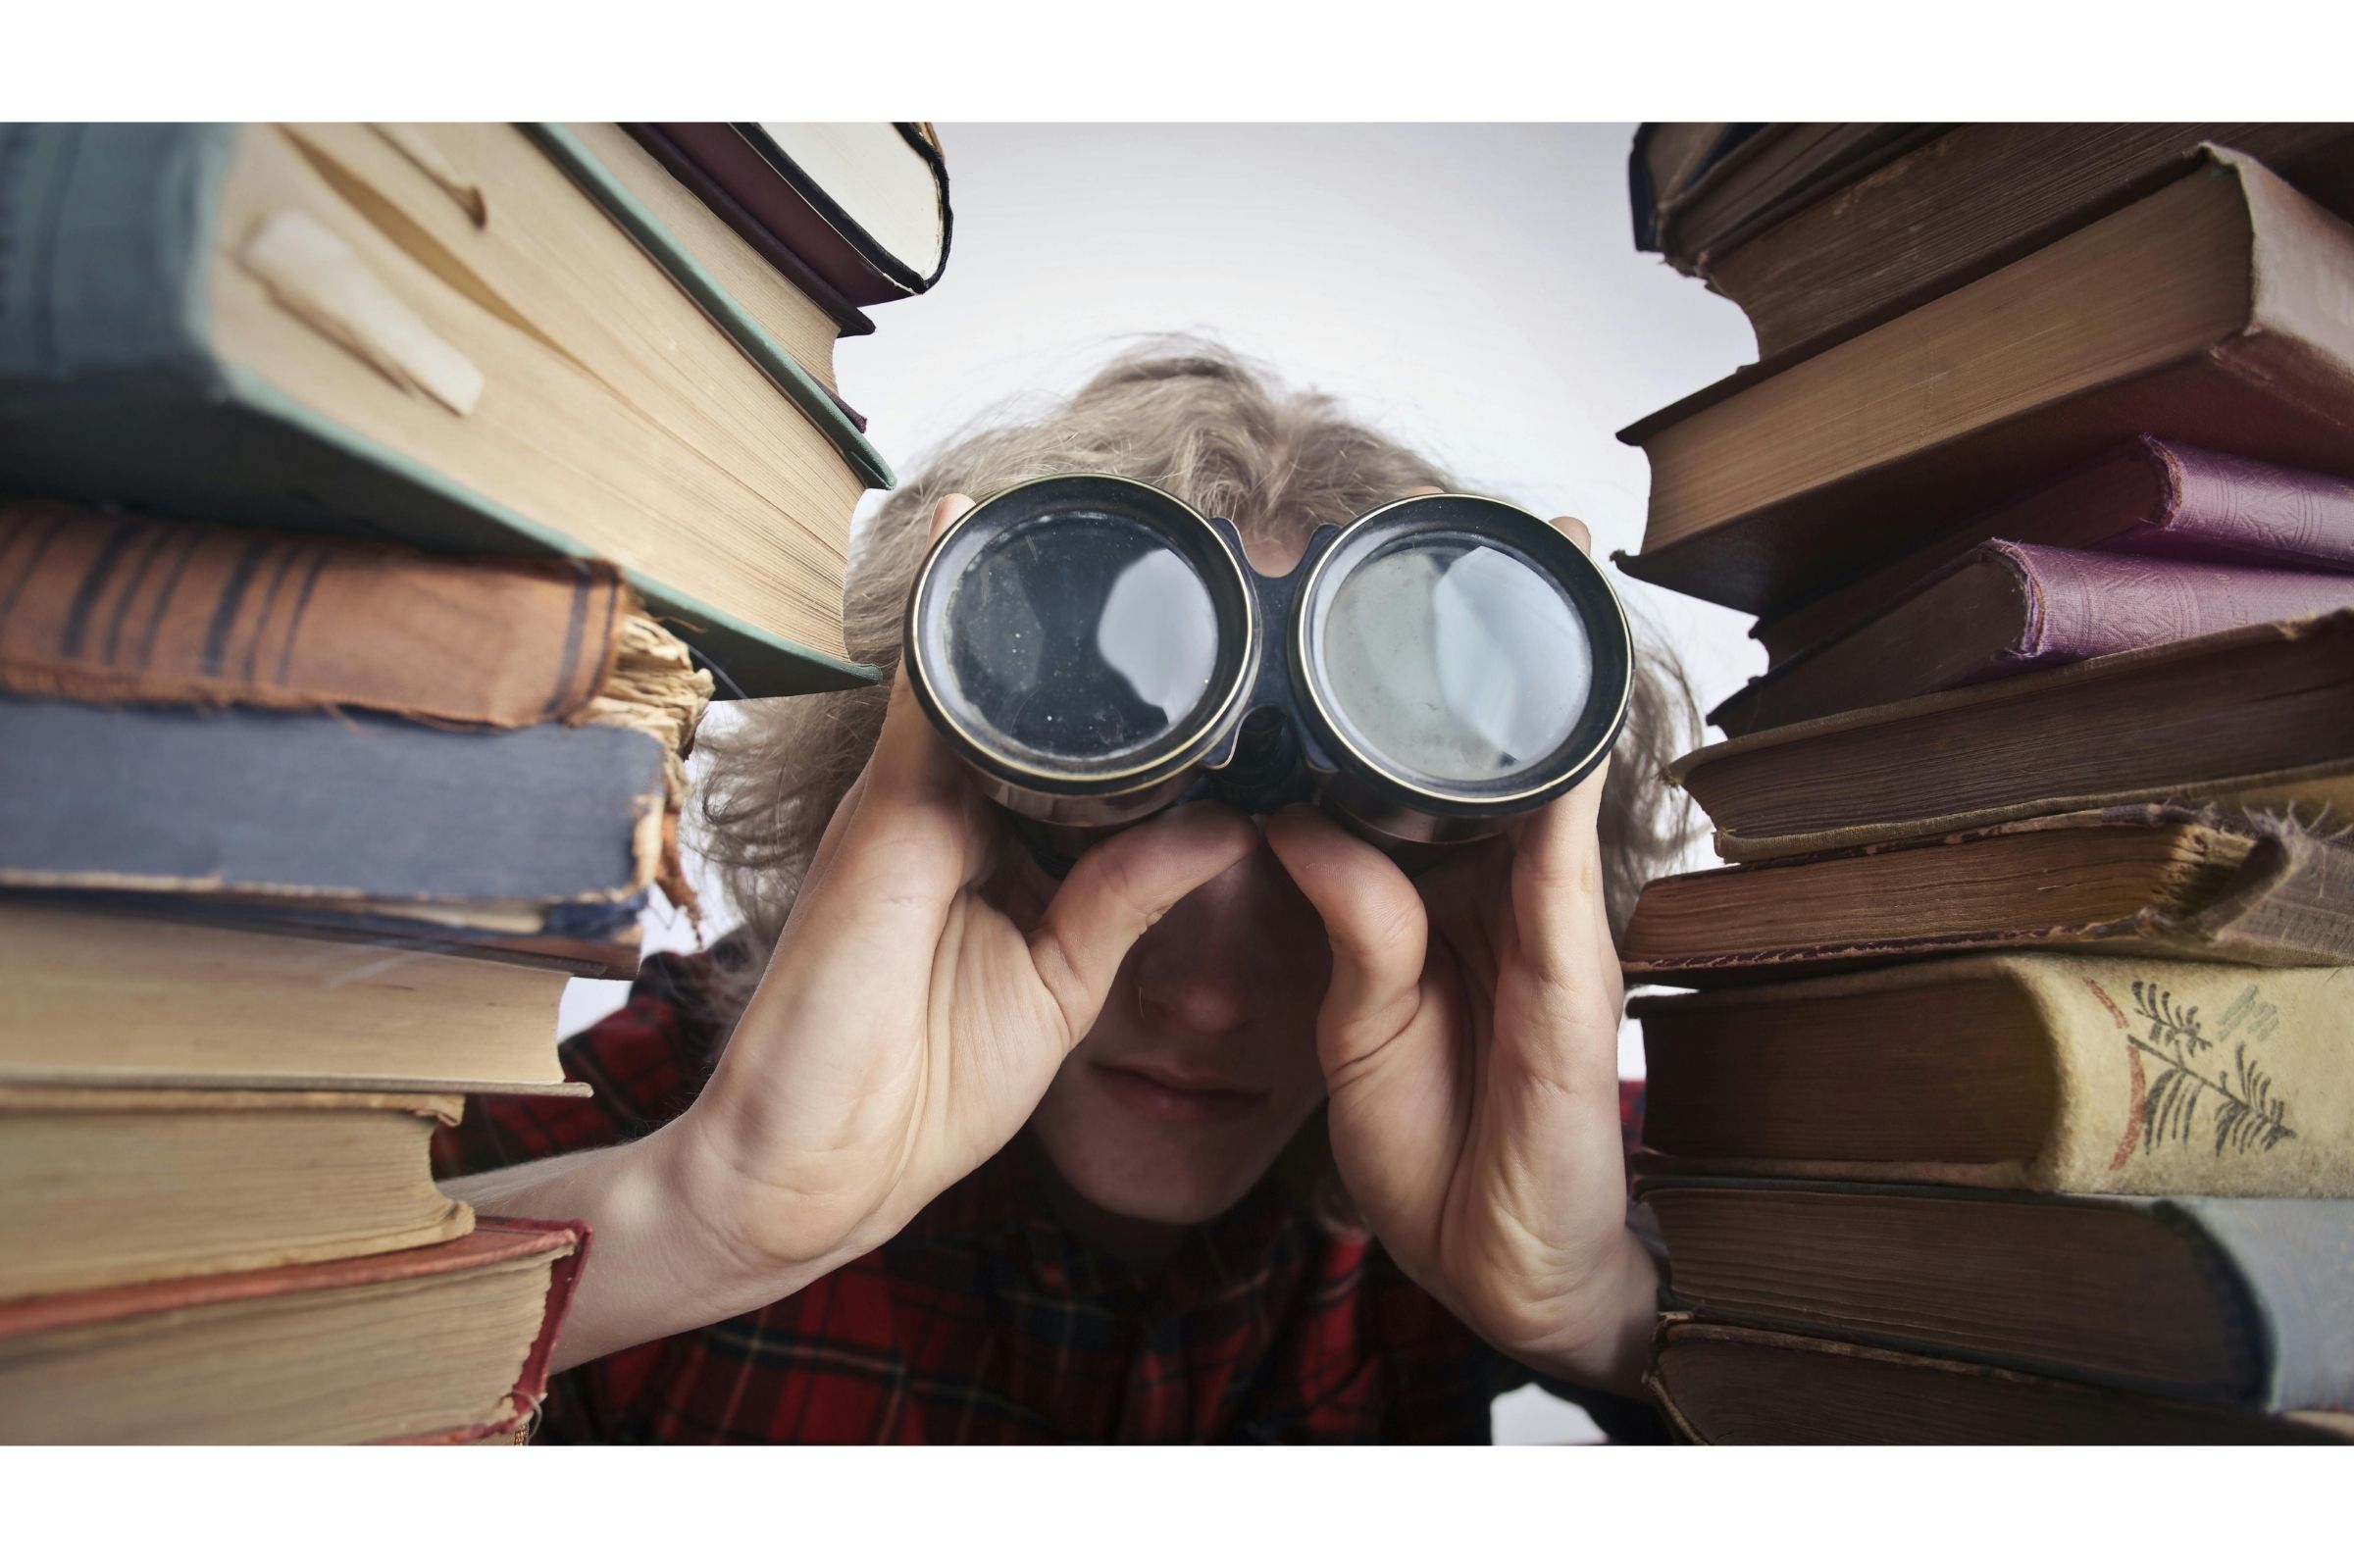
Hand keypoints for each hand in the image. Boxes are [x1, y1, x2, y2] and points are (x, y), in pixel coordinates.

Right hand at [665, 496, 1257, 1289]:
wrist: (812, 1164)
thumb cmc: (923, 1089)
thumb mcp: (1061, 984)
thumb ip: (1129, 895)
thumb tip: (1230, 822)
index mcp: (1002, 849)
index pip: (1079, 752)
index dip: (1139, 704)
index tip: (1219, 644)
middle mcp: (954, 806)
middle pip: (1034, 697)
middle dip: (1094, 632)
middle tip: (1190, 551)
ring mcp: (914, 799)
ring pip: (980, 673)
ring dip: (1033, 602)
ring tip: (1110, 514)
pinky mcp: (885, 808)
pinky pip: (923, 690)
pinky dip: (948, 615)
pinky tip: (977, 530)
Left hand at [1262, 514, 1659, 1394]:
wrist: (1499, 1262)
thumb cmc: (1436, 1142)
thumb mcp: (1361, 1019)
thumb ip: (1349, 915)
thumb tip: (1292, 817)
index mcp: (1446, 894)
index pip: (1426, 769)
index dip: (1405, 686)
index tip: (1377, 588)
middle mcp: (1504, 890)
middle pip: (1499, 749)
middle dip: (1497, 645)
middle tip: (1487, 529)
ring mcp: (1549, 924)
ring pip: (1547, 780)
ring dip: (1544, 679)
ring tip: (1542, 566)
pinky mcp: (1575, 975)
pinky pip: (1563, 866)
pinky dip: (1564, 787)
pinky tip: (1555, 713)